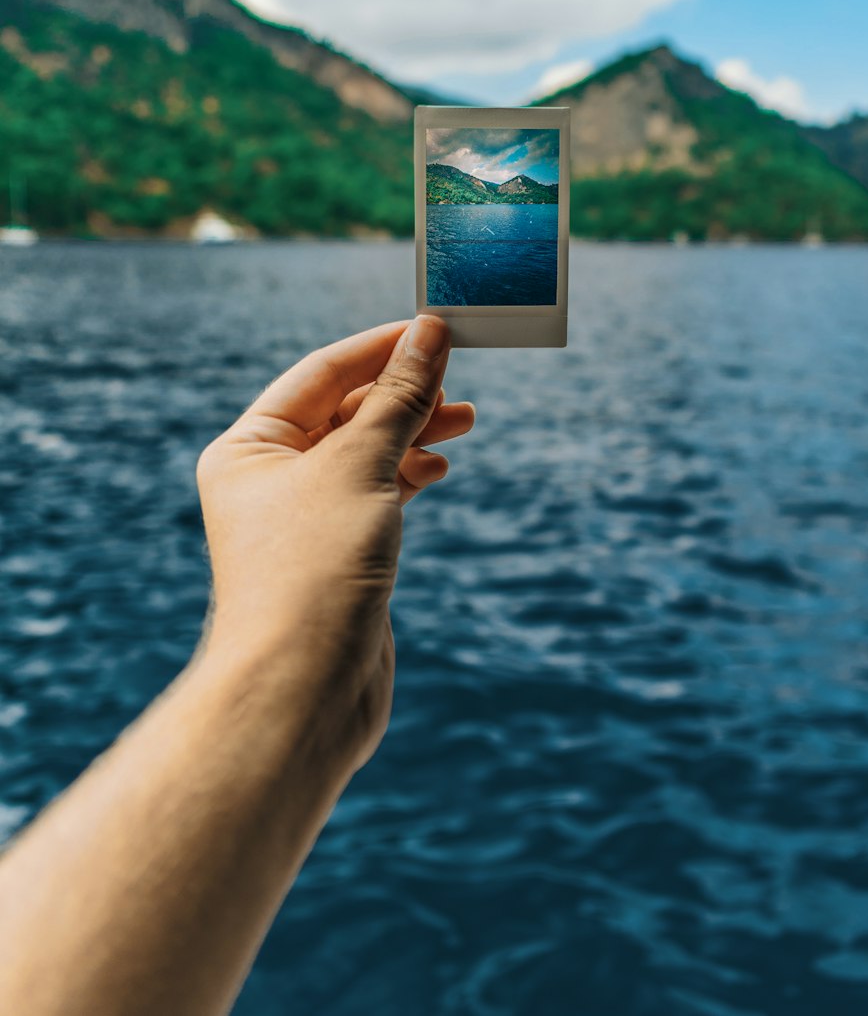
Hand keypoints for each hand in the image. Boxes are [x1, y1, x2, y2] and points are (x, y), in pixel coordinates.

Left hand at [195, 316, 473, 778]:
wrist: (303, 693)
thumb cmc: (313, 572)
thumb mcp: (361, 465)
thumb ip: (399, 396)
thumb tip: (430, 333)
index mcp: (249, 447)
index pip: (321, 373)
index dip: (381, 347)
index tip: (439, 329)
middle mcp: (269, 479)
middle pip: (345, 411)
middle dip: (404, 393)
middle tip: (461, 382)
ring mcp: (303, 521)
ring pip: (366, 453)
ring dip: (414, 432)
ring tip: (464, 421)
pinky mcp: (336, 557)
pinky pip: (376, 494)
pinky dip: (409, 475)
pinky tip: (438, 468)